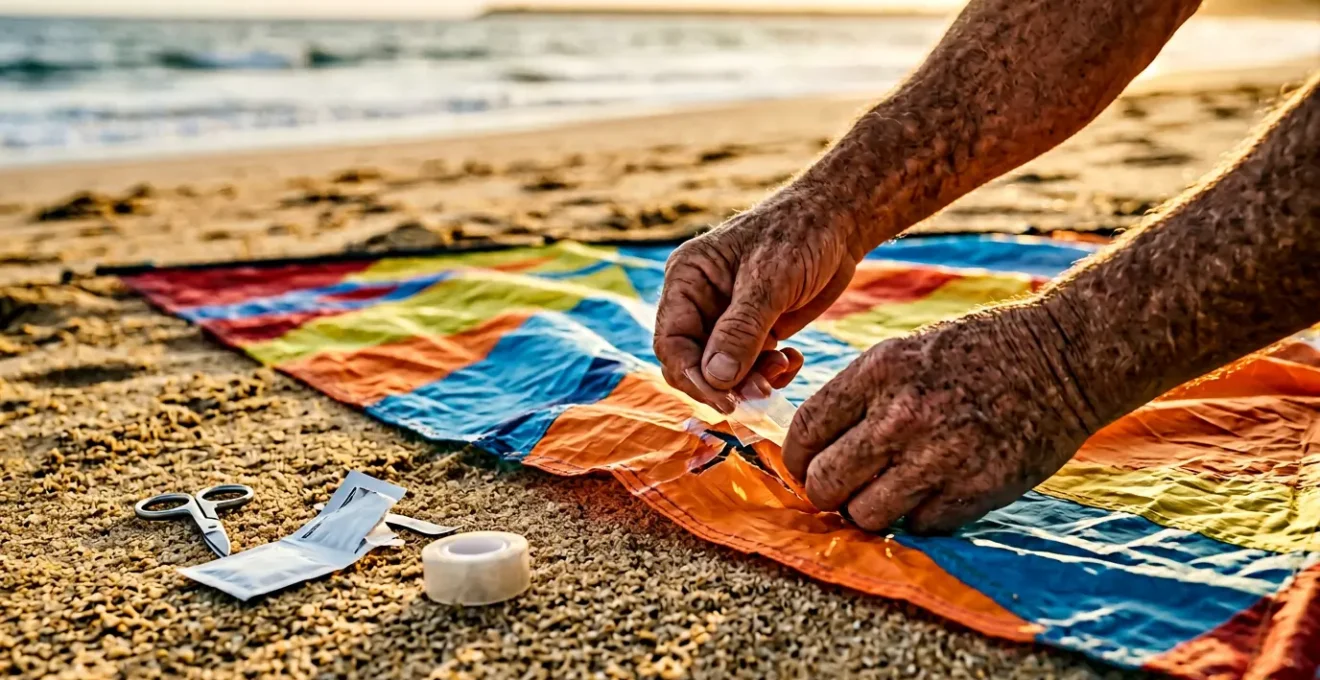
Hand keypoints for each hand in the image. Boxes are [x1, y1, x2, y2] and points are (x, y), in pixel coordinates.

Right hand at [654, 187, 863, 411]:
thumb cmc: (799, 233)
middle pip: (693, 363)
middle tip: (761, 392)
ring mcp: (727, 319)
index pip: (671, 343)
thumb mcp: (769, 280)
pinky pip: (751, 368)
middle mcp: (700, 301)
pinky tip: (793, 359)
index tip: (725, 400)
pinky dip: (770, 373)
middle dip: (725, 383)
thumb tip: (715, 379)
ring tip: (783, 367)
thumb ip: (741, 330)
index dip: (692, 377)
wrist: (838, 220)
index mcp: (687, 280)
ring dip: (752, 380)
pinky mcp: (755, 331)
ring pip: (724, 372)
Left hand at [782, 304, 1100, 533]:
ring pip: (864, 515)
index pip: (805, 432)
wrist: (1063, 357)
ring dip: (871, 510)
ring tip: (891, 492)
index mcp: (878, 372)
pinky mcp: (973, 491)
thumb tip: (814, 447)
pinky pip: (917, 526)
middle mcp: (901, 415)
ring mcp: (938, 457)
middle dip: (827, 492)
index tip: (808, 465)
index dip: (797, 458)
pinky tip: (936, 491)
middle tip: (845, 487)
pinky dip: (919, 517)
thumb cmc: (979, 351)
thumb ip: (860, 396)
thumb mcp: (906, 351)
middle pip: (824, 483)